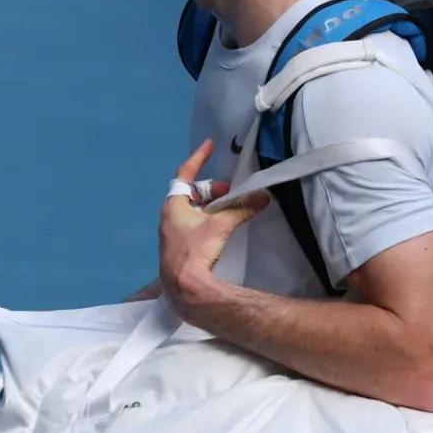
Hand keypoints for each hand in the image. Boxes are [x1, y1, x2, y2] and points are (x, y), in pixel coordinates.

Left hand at [158, 139, 267, 311]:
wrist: (183, 287)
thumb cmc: (195, 251)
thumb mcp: (220, 225)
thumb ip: (240, 209)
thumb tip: (262, 196)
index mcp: (173, 205)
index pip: (185, 173)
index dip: (199, 158)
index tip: (210, 145)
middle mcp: (169, 217)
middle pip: (192, 192)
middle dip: (212, 189)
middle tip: (230, 193)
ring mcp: (172, 233)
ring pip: (193, 210)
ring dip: (211, 206)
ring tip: (229, 210)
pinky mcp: (178, 247)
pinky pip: (193, 224)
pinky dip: (207, 220)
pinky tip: (221, 228)